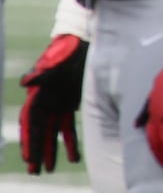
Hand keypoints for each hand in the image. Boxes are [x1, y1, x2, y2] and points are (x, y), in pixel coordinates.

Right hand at [19, 35, 86, 173]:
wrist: (82, 46)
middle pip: (39, 133)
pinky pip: (69, 128)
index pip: (30, 124)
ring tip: (50, 170)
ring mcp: (57, 107)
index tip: (29, 157)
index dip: (29, 140)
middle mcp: (44, 105)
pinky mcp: (70, 106)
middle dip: (37, 151)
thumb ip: (40, 75)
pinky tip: (74, 158)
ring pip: (52, 134)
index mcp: (36, 97)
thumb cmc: (64, 54)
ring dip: (51, 151)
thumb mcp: (54, 64)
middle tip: (35, 171)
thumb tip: (24, 82)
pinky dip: (71, 142)